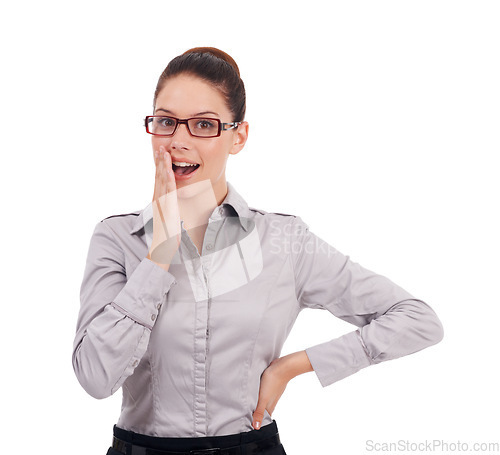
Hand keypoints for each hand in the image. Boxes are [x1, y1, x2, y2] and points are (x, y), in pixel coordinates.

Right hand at [146, 146, 180, 270]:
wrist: (163, 246)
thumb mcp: (169, 217)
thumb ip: (170, 209)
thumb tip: (174, 205)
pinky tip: (169, 169)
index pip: (158, 180)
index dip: (159, 166)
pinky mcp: (168, 206)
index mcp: (158, 200)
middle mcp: (157, 199)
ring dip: (163, 165)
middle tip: (159, 147)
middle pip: (158, 176)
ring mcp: (161, 202)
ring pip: (162, 179)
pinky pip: (168, 189)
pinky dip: (168, 178)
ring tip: (163, 152)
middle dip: (159, 161)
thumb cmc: (167, 235)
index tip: (159, 155)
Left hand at [252, 351, 313, 429]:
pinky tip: (257, 391)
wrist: (283, 366)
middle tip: (249, 416)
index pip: (265, 417)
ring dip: (259, 402)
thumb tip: (256, 426)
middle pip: (264, 409)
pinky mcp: (271, 383)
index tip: (252, 425)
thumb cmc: (273, 382)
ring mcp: (272, 391)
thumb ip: (259, 412)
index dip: (259, 421)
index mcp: (270, 405)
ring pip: (265, 400)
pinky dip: (261, 393)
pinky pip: (265, 391)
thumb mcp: (263, 398)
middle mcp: (272, 399)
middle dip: (258, 413)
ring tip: (251, 404)